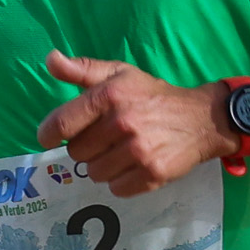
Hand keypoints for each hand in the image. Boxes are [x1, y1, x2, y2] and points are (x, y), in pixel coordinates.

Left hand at [36, 51, 235, 196]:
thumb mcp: (120, 73)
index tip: (48, 138)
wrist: (201, 119)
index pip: (62, 124)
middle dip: (86, 147)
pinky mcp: (152, 174)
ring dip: (103, 165)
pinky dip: (121, 181)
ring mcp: (138, 151)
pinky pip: (116, 189)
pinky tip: (134, 165)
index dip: (48, 134)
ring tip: (121, 151)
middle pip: (76, 153)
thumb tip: (50, 60)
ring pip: (95, 173)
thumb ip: (82, 69)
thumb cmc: (153, 95)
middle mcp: (122, 123)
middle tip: (105, 138)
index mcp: (109, 95)